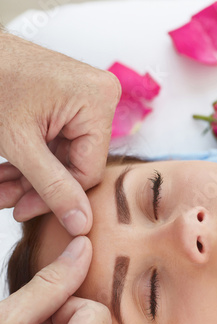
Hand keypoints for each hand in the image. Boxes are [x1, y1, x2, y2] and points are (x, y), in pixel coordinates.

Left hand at [0, 30, 120, 235]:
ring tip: (1, 188)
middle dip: (35, 187)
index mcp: (97, 101)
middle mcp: (98, 97)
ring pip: (61, 157)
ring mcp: (84, 99)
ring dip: (28, 177)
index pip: (88, 171)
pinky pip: (55, 142)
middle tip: (9, 202)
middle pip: (74, 164)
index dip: (57, 197)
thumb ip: (52, 188)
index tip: (26, 211)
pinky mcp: (69, 102)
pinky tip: (7, 172)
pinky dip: (30, 159)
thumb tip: (81, 223)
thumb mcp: (20, 144)